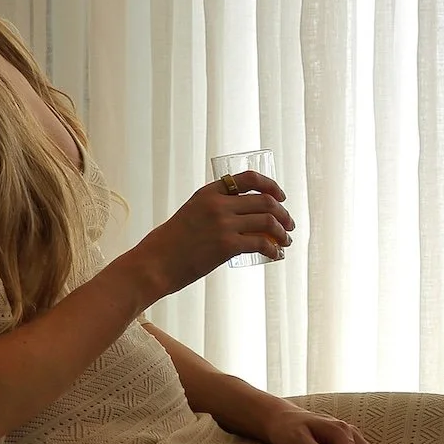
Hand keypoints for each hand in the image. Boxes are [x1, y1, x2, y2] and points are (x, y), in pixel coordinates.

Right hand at [124, 175, 295, 298]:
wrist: (153, 264)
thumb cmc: (169, 244)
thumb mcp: (191, 213)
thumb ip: (213, 210)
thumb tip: (242, 218)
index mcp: (209, 192)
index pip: (248, 178)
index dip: (271, 185)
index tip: (281, 196)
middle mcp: (218, 204)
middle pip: (265, 201)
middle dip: (283, 213)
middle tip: (289, 225)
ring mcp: (223, 224)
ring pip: (268, 221)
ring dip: (283, 231)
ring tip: (286, 241)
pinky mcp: (227, 245)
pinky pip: (262, 243)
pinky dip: (274, 249)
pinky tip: (276, 255)